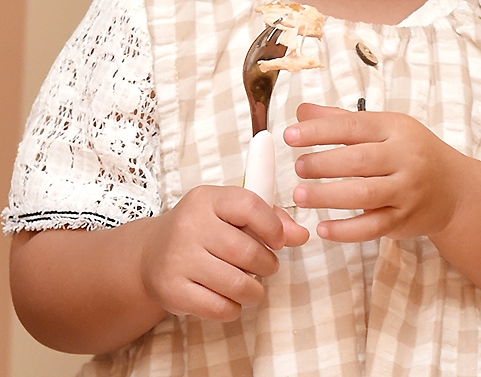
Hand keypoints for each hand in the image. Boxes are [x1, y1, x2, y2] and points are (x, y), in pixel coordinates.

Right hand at [139, 185, 307, 321]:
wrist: (151, 254)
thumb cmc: (202, 230)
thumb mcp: (229, 213)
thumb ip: (269, 219)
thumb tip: (301, 235)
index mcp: (207, 199)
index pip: (250, 205)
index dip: (273, 227)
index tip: (278, 240)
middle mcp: (190, 225)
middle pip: (246, 251)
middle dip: (267, 264)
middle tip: (267, 266)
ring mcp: (180, 259)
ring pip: (237, 284)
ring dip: (255, 291)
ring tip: (253, 286)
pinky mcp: (173, 290)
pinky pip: (219, 307)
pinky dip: (234, 308)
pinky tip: (231, 299)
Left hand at [283, 103, 466, 242]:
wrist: (455, 189)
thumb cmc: (410, 151)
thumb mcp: (383, 127)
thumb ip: (340, 120)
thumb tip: (301, 111)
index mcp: (395, 129)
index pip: (353, 126)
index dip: (319, 130)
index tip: (290, 135)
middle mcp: (405, 158)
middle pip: (359, 161)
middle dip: (323, 164)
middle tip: (297, 168)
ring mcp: (407, 191)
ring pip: (365, 195)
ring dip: (328, 196)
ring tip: (300, 196)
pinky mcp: (405, 220)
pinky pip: (373, 228)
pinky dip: (346, 230)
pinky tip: (322, 228)